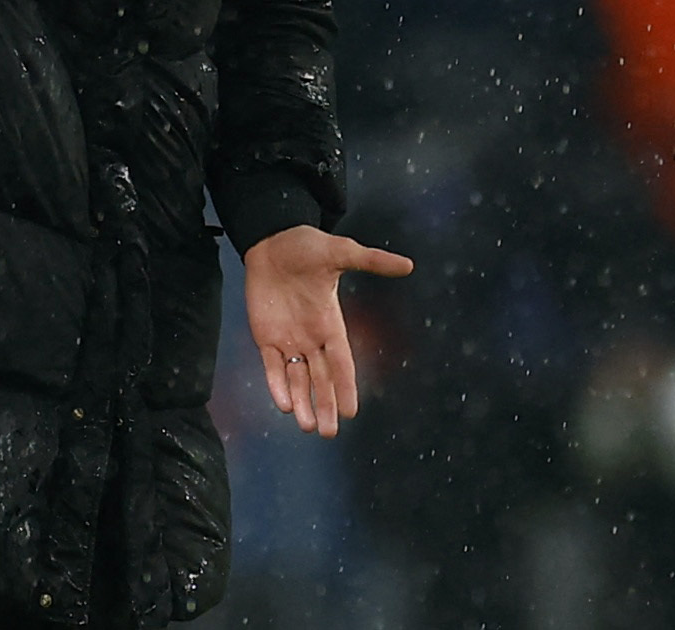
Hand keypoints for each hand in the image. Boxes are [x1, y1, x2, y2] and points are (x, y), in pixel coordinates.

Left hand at [244, 224, 413, 438]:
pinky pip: (272, 366)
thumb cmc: (309, 246)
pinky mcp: (265, 336)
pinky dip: (276, 385)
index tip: (352, 411)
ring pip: (297, 379)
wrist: (273, 240)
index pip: (341, 362)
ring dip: (302, 403)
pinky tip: (283, 404)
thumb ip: (372, 261)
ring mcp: (288, 339)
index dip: (346, 386)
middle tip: (328, 434)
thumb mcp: (342, 252)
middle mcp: (311, 337)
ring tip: (307, 428)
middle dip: (324, 405)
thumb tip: (408, 264)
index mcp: (331, 323)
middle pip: (321, 378)